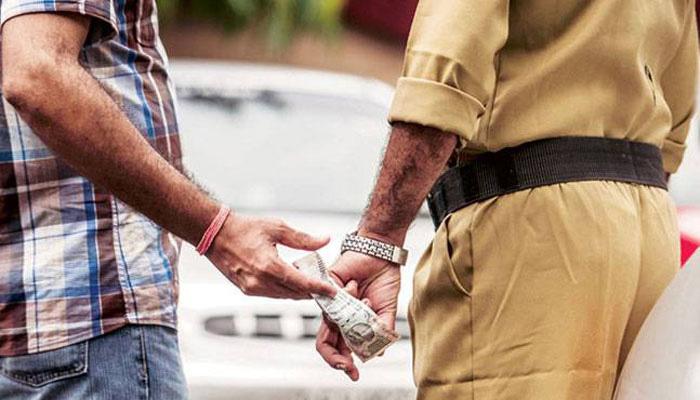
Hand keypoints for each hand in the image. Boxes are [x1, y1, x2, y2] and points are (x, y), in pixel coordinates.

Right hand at [207, 213, 335, 298]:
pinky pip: (272, 294)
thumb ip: (303, 238)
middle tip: (325, 286)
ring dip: (298, 291)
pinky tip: (291, 279)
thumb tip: (324, 240)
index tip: (332, 291)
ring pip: (284, 296)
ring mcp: (252, 288)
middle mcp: (260, 282)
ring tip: (310, 280)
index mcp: (269, 266)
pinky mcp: (246, 290)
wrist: (215, 234)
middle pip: (295, 294)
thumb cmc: (245, 228)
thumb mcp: (277, 228)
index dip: (319, 288)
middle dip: (312, 292)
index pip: (301, 283)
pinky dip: (284, 290)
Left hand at [315, 250, 401, 380]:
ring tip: (368, 302)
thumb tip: (379, 352)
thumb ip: (381, 330)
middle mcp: (338, 314)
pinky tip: (356, 285)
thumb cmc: (383, 279)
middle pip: (326, 342)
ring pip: (331, 323)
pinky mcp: (326, 286)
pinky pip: (333, 300)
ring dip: (354, 317)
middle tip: (349, 365)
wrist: (381, 254)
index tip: (354, 372)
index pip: (340, 347)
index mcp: (351, 323)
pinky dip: (349, 295)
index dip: (343, 362)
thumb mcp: (386, 310)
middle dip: (336, 358)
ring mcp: (331, 302)